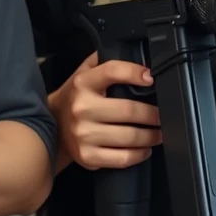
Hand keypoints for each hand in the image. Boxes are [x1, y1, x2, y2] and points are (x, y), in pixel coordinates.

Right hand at [51, 52, 160, 170]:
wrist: (51, 125)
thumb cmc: (75, 96)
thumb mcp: (83, 72)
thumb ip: (103, 61)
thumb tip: (135, 57)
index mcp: (83, 83)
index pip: (112, 71)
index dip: (135, 73)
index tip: (151, 77)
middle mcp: (82, 108)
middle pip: (129, 110)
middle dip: (154, 114)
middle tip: (164, 115)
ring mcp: (84, 134)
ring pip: (130, 137)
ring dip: (151, 136)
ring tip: (159, 133)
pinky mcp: (88, 156)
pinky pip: (123, 158)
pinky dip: (140, 154)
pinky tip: (145, 149)